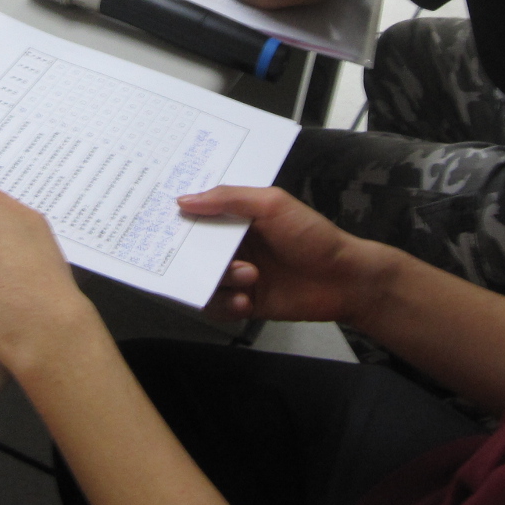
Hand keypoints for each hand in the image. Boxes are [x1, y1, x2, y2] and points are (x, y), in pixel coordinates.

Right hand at [178, 186, 394, 323]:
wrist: (345, 279)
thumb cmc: (312, 235)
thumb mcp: (272, 204)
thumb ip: (229, 198)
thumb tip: (185, 200)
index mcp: (237, 217)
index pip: (199, 215)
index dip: (180, 219)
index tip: (160, 221)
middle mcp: (233, 245)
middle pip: (194, 250)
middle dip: (194, 255)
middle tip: (199, 256)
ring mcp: (238, 274)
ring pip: (204, 280)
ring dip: (221, 280)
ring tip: (248, 276)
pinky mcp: (245, 301)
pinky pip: (218, 306)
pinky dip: (226, 304)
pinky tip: (246, 301)